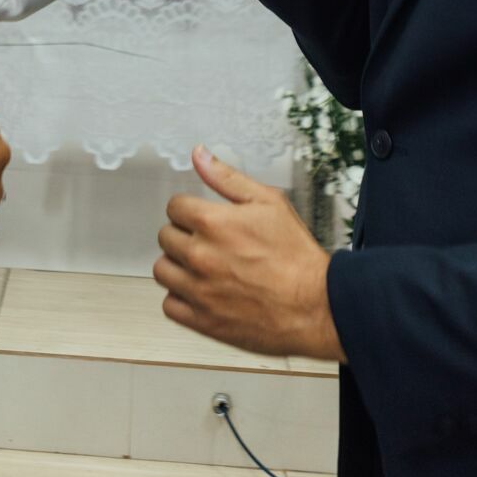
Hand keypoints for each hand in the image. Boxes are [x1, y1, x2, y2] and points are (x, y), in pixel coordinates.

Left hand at [154, 148, 345, 361]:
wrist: (315, 306)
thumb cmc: (296, 257)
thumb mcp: (268, 202)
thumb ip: (227, 178)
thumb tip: (200, 156)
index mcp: (212, 223)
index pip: (174, 207)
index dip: (189, 209)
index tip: (200, 217)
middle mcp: (199, 256)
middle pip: (166, 236)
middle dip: (184, 235)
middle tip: (207, 242)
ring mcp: (198, 290)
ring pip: (162, 270)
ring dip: (177, 266)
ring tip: (200, 267)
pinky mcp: (202, 321)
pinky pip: (169, 305)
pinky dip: (180, 298)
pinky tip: (200, 292)